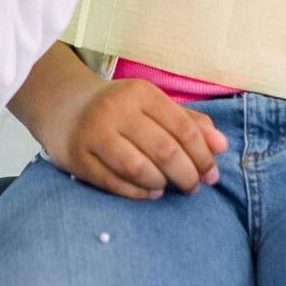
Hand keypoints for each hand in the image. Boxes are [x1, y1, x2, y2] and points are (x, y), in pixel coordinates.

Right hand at [41, 77, 224, 198]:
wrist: (63, 107)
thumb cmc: (119, 109)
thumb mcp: (153, 106)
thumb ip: (189, 123)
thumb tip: (222, 146)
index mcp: (140, 92)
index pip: (183, 127)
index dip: (203, 155)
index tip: (212, 174)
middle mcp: (116, 109)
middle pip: (164, 150)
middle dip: (187, 174)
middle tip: (194, 186)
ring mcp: (94, 133)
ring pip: (139, 168)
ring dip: (162, 184)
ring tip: (169, 187)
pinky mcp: (77, 157)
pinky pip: (114, 183)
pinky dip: (138, 193)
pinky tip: (150, 193)